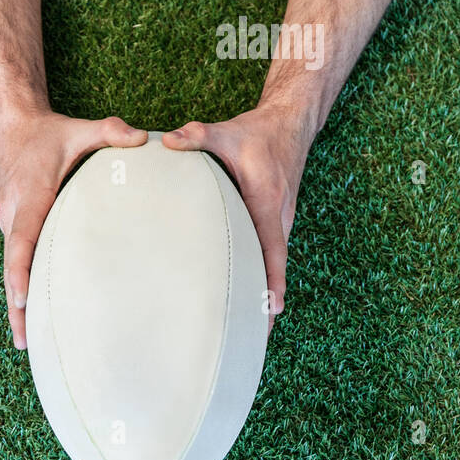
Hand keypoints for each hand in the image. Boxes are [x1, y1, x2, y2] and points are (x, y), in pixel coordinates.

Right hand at [0, 110, 146, 348]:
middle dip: (16, 305)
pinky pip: (16, 260)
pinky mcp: (13, 225)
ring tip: (29, 342)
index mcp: (29, 197)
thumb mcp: (78, 129)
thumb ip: (109, 131)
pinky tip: (31, 313)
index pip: (21, 240)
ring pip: (12, 268)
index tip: (23, 300)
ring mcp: (9, 222)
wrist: (11, 126)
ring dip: (17, 303)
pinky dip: (20, 287)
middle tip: (27, 342)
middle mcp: (13, 214)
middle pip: (12, 267)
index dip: (20, 271)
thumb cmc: (46, 133)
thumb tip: (143, 138)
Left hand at [161, 107, 308, 331]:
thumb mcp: (227, 132)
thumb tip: (168, 143)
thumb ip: (197, 136)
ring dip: (264, 288)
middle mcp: (280, 214)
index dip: (272, 279)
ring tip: (249, 325)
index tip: (272, 310)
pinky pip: (271, 250)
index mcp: (268, 200)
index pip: (273, 247)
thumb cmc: (258, 133)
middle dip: (266, 299)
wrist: (290, 123)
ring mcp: (282, 217)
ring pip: (274, 260)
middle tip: (253, 336)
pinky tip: (247, 290)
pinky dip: (263, 272)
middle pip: (274, 264)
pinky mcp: (277, 217)